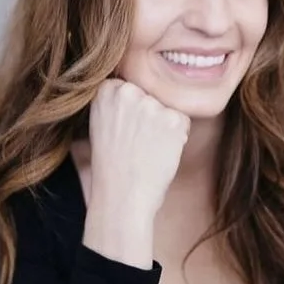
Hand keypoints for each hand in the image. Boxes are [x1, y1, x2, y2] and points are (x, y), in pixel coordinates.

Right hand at [88, 78, 190, 215]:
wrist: (122, 197)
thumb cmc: (111, 166)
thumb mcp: (100, 124)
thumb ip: (115, 101)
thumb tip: (132, 86)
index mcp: (106, 89)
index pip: (133, 88)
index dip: (132, 113)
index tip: (123, 132)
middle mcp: (128, 91)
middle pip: (152, 95)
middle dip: (149, 116)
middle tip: (136, 143)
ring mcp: (151, 104)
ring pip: (168, 108)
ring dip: (164, 127)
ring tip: (147, 149)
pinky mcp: (173, 119)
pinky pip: (183, 122)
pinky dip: (177, 138)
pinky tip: (160, 153)